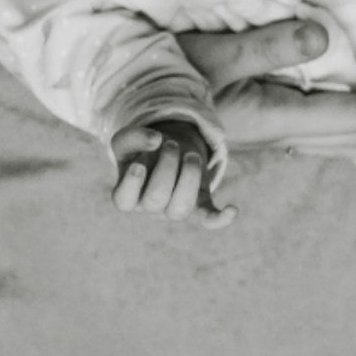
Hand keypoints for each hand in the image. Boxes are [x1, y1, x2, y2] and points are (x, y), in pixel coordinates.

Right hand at [110, 118, 232, 224]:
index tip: (139, 164)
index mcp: (127, 195)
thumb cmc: (141, 150)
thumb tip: (156, 140)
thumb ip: (133, 136)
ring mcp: (174, 210)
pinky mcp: (198, 207)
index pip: (123, 201)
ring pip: (181, 208)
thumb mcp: (128, 139)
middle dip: (166, 168)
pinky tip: (232, 209)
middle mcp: (150, 208)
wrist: (166, 152)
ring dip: (189, 177)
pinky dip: (221, 219)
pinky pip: (209, 220)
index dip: (132, 184)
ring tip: (191, 155)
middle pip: (156, 200)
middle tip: (171, 145)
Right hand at [173, 20, 355, 157]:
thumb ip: (267, 44)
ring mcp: (272, 138)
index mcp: (276, 118)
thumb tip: (324, 36)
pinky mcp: (262, 131)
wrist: (123, 112)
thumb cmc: (160, 77)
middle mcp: (281, 136)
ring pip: (345, 142)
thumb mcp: (211, 53)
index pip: (354, 115)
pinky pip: (324, 138)